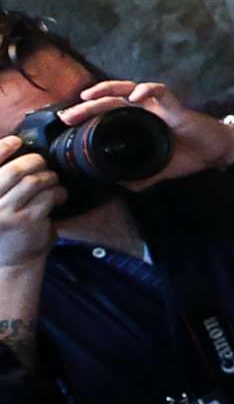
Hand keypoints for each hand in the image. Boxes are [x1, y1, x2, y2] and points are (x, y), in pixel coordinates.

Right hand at [0, 135, 66, 267]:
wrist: (12, 262)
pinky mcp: (29, 220)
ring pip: (35, 181)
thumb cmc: (4, 227)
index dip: (2, 148)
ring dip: (49, 178)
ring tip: (51, 183)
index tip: (16, 141)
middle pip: (16, 170)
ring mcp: (7, 212)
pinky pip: (49, 195)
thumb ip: (2, 182)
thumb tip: (16, 149)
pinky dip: (58, 193)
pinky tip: (58, 198)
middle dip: (35, 162)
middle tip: (42, 165)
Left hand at [56, 80, 233, 184]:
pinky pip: (160, 92)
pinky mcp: (175, 105)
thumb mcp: (161, 170)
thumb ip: (141, 176)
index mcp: (139, 122)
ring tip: (90, 96)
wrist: (218, 151)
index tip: (67, 123)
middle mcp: (145, 109)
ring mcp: (159, 105)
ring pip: (128, 89)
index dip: (87, 115)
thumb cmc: (192, 155)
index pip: (108, 113)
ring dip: (108, 90)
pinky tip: (137, 96)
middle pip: (110, 100)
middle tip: (67, 115)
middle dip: (86, 106)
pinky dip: (147, 90)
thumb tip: (120, 186)